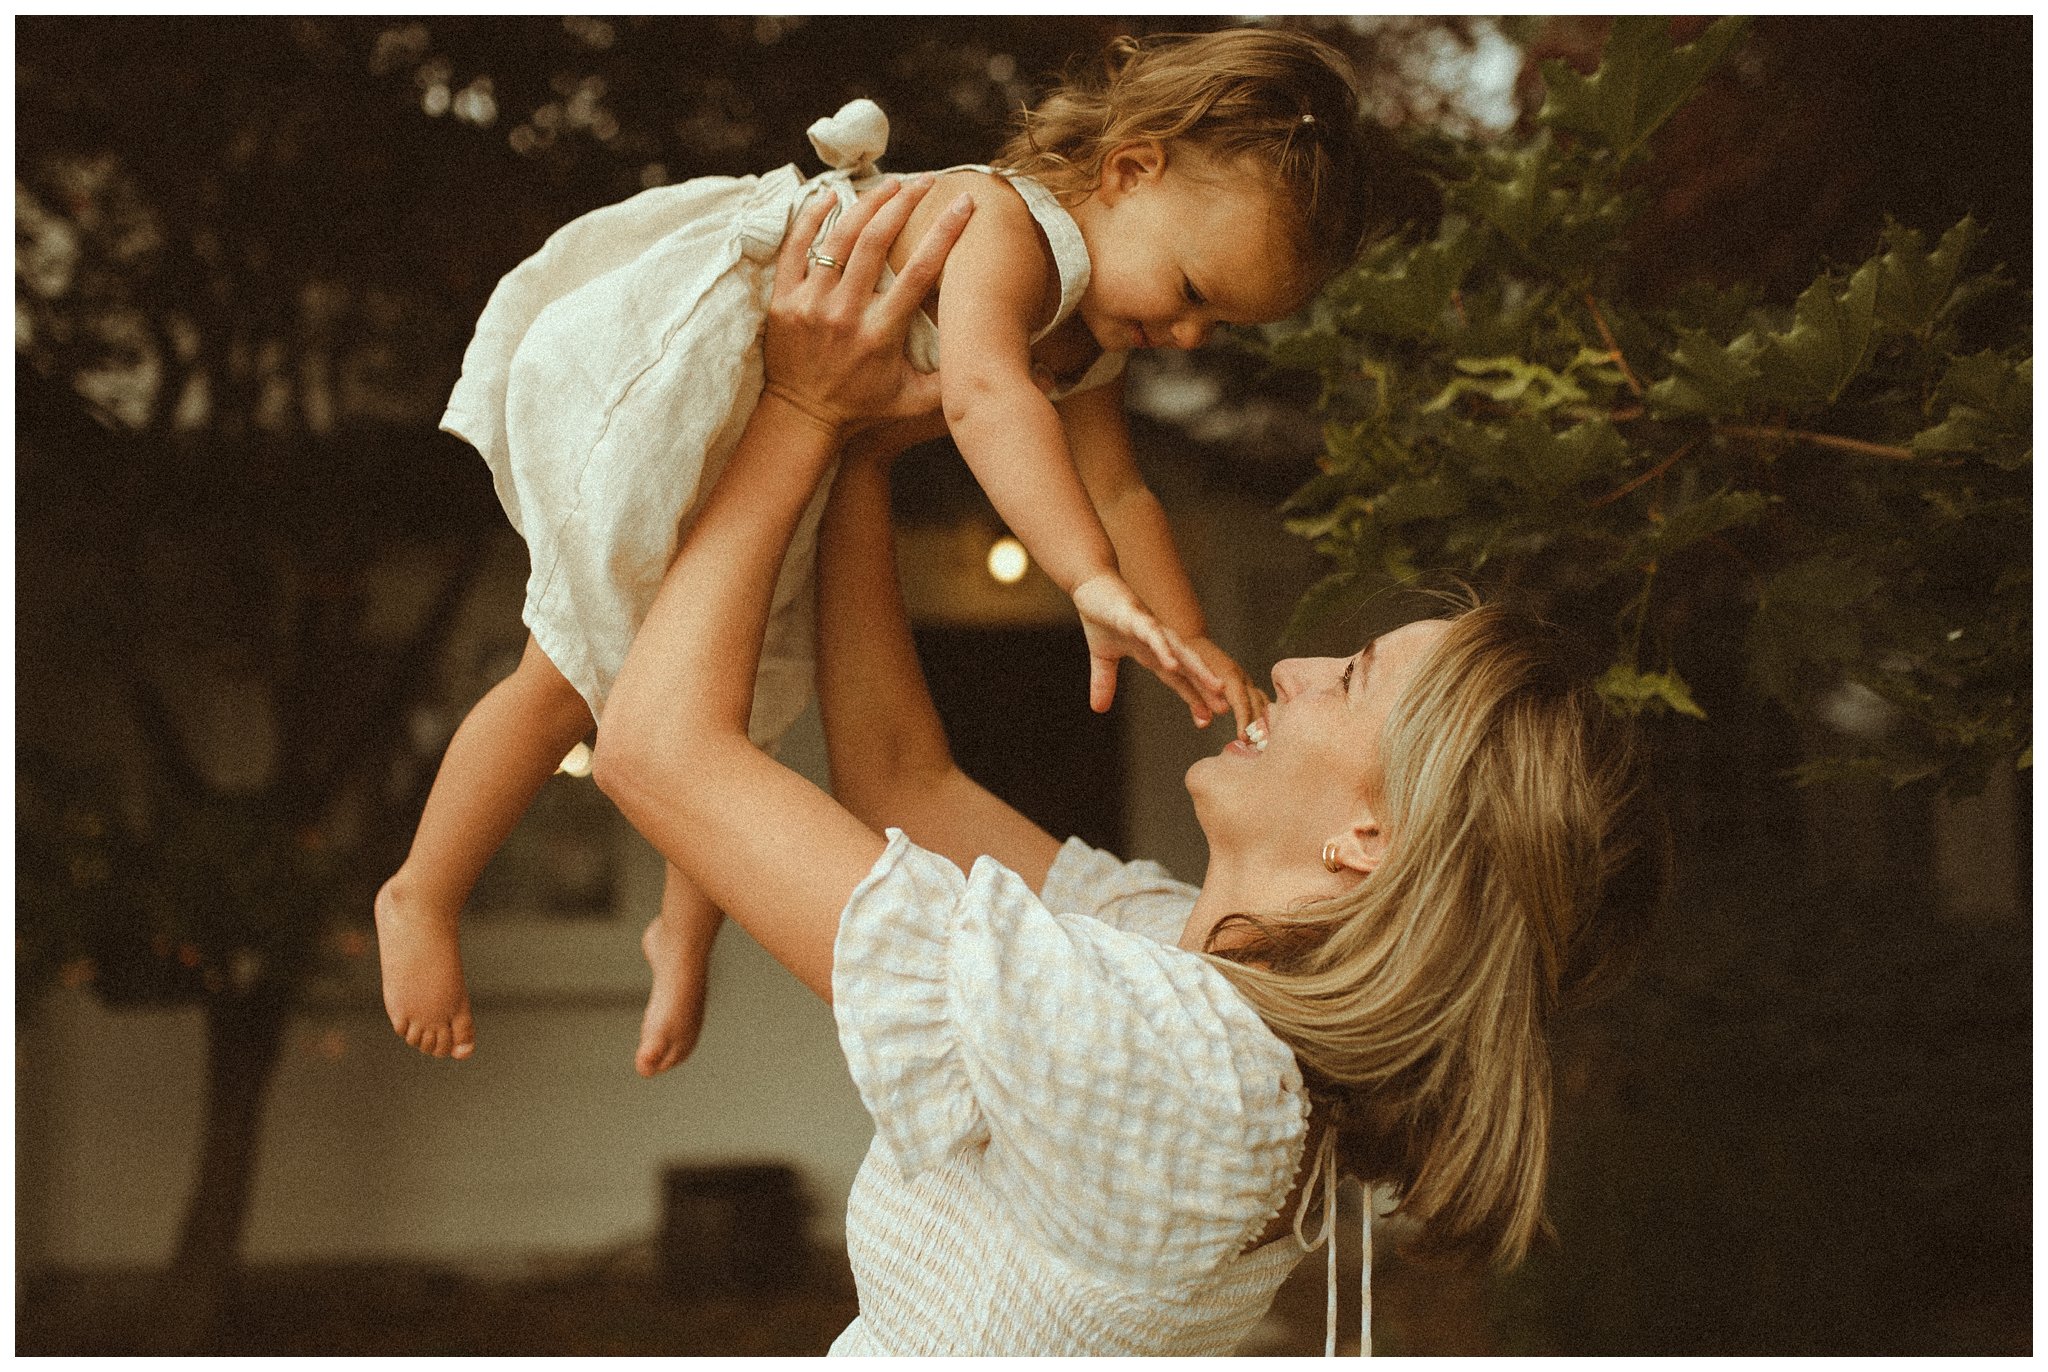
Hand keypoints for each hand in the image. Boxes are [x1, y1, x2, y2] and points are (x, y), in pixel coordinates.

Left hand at [762, 175, 972, 436]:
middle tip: (924, 182)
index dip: (946, 232)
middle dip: (904, 203)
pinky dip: (812, 216)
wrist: (802, 418)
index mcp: (880, 333)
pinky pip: (796, 247)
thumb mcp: (913, 403)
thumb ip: (950, 385)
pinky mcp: (784, 300)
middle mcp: (845, 313)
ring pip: (839, 237)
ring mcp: (810, 304)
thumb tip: (990, 363)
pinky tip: (831, 195)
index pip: (920, 272)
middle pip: (877, 241)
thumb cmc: (863, 409)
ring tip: (889, 183)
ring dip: (867, 203)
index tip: (964, 204)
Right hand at [1071, 573, 1228, 719]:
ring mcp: (1151, 628)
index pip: (1178, 679)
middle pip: (1188, 668)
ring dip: (1198, 669)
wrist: (1090, 584)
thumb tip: (1098, 708)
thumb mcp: (1102, 657)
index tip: (1207, 718)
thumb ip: (1104, 682)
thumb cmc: (1101, 616)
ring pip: (1180, 651)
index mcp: (1153, 653)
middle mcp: (1159, 642)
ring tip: (1215, 687)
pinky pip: (1153, 635)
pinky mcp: (1136, 617)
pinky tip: (1173, 665)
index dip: (1192, 697)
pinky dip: (1164, 650)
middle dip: (1206, 687)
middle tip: (1225, 708)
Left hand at [1183, 635, 1270, 738]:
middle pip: (1257, 702)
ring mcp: (1243, 678)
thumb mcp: (1184, 679)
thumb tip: (1205, 723)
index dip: (1244, 719)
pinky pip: (1258, 699)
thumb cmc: (1183, 659)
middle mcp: (1239, 675)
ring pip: (1261, 700)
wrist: (1188, 639)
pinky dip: (1262, 714)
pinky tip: (1263, 730)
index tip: (1243, 737)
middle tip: (1256, 748)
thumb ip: (1196, 701)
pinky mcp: (1243, 681)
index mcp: (1228, 673)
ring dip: (1264, 721)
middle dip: (1258, 725)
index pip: (1242, 700)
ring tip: (1262, 744)